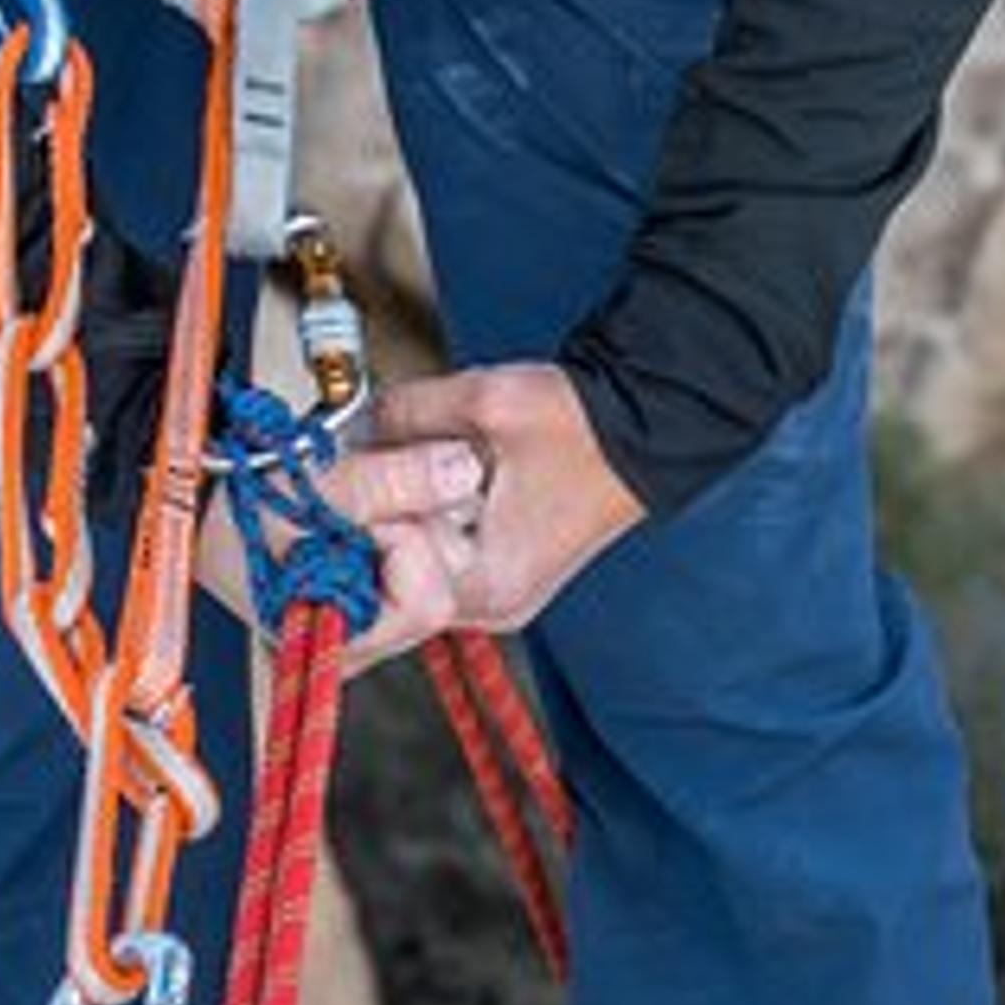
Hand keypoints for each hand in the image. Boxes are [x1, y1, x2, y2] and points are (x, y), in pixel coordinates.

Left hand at [344, 365, 645, 644]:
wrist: (646, 426)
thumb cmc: (585, 425)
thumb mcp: (487, 401)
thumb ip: (407, 412)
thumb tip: (358, 423)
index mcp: (488, 581)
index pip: (387, 579)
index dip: (371, 519)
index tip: (374, 477)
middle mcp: (491, 603)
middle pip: (392, 587)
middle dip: (375, 525)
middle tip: (375, 474)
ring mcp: (497, 595)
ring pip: (410, 573)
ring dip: (397, 525)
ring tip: (408, 476)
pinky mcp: (499, 575)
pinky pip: (435, 562)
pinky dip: (421, 527)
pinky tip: (426, 489)